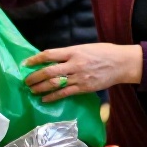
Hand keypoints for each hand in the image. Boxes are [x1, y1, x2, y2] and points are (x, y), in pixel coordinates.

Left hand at [23, 43, 142, 100]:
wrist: (121, 63)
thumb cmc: (103, 52)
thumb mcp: (85, 47)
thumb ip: (69, 53)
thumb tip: (53, 59)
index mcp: (74, 51)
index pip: (49, 54)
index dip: (35, 59)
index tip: (25, 63)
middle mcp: (74, 64)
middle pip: (49, 71)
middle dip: (35, 77)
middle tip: (26, 81)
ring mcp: (79, 77)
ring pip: (55, 84)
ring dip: (41, 88)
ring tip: (32, 90)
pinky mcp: (84, 88)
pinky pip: (65, 94)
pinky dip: (53, 97)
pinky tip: (45, 99)